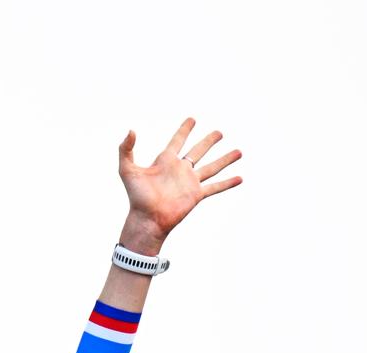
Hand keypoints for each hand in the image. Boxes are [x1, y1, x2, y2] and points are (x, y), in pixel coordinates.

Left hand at [116, 118, 243, 251]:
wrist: (147, 219)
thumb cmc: (136, 197)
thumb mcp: (127, 170)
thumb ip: (125, 149)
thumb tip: (131, 130)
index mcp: (166, 161)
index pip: (177, 140)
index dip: (184, 130)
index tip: (192, 119)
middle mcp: (180, 170)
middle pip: (198, 151)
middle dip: (209, 141)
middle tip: (219, 132)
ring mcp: (190, 182)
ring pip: (212, 167)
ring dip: (225, 159)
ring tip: (239, 151)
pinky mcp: (196, 195)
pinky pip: (215, 187)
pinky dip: (228, 183)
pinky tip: (240, 178)